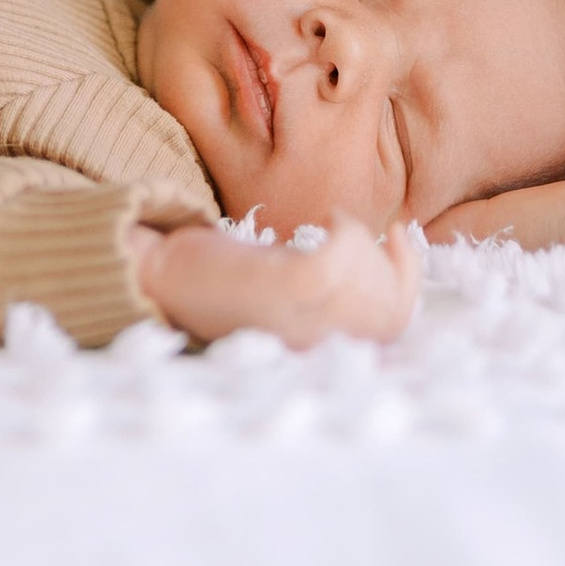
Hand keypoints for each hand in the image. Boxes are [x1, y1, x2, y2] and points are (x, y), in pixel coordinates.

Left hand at [134, 215, 419, 346]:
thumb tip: (383, 250)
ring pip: (369, 291)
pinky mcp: (273, 291)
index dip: (410, 285)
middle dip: (397, 266)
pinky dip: (347, 233)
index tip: (402, 238)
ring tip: (340, 225)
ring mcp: (291, 321)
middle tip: (377, 233)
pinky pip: (335, 267)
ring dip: (369, 246)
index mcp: (311, 349)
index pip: (389, 330)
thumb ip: (324, 284)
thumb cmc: (219, 280)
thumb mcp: (280, 287)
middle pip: (389, 314)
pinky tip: (328, 217)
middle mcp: (306, 344)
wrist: (154, 276)